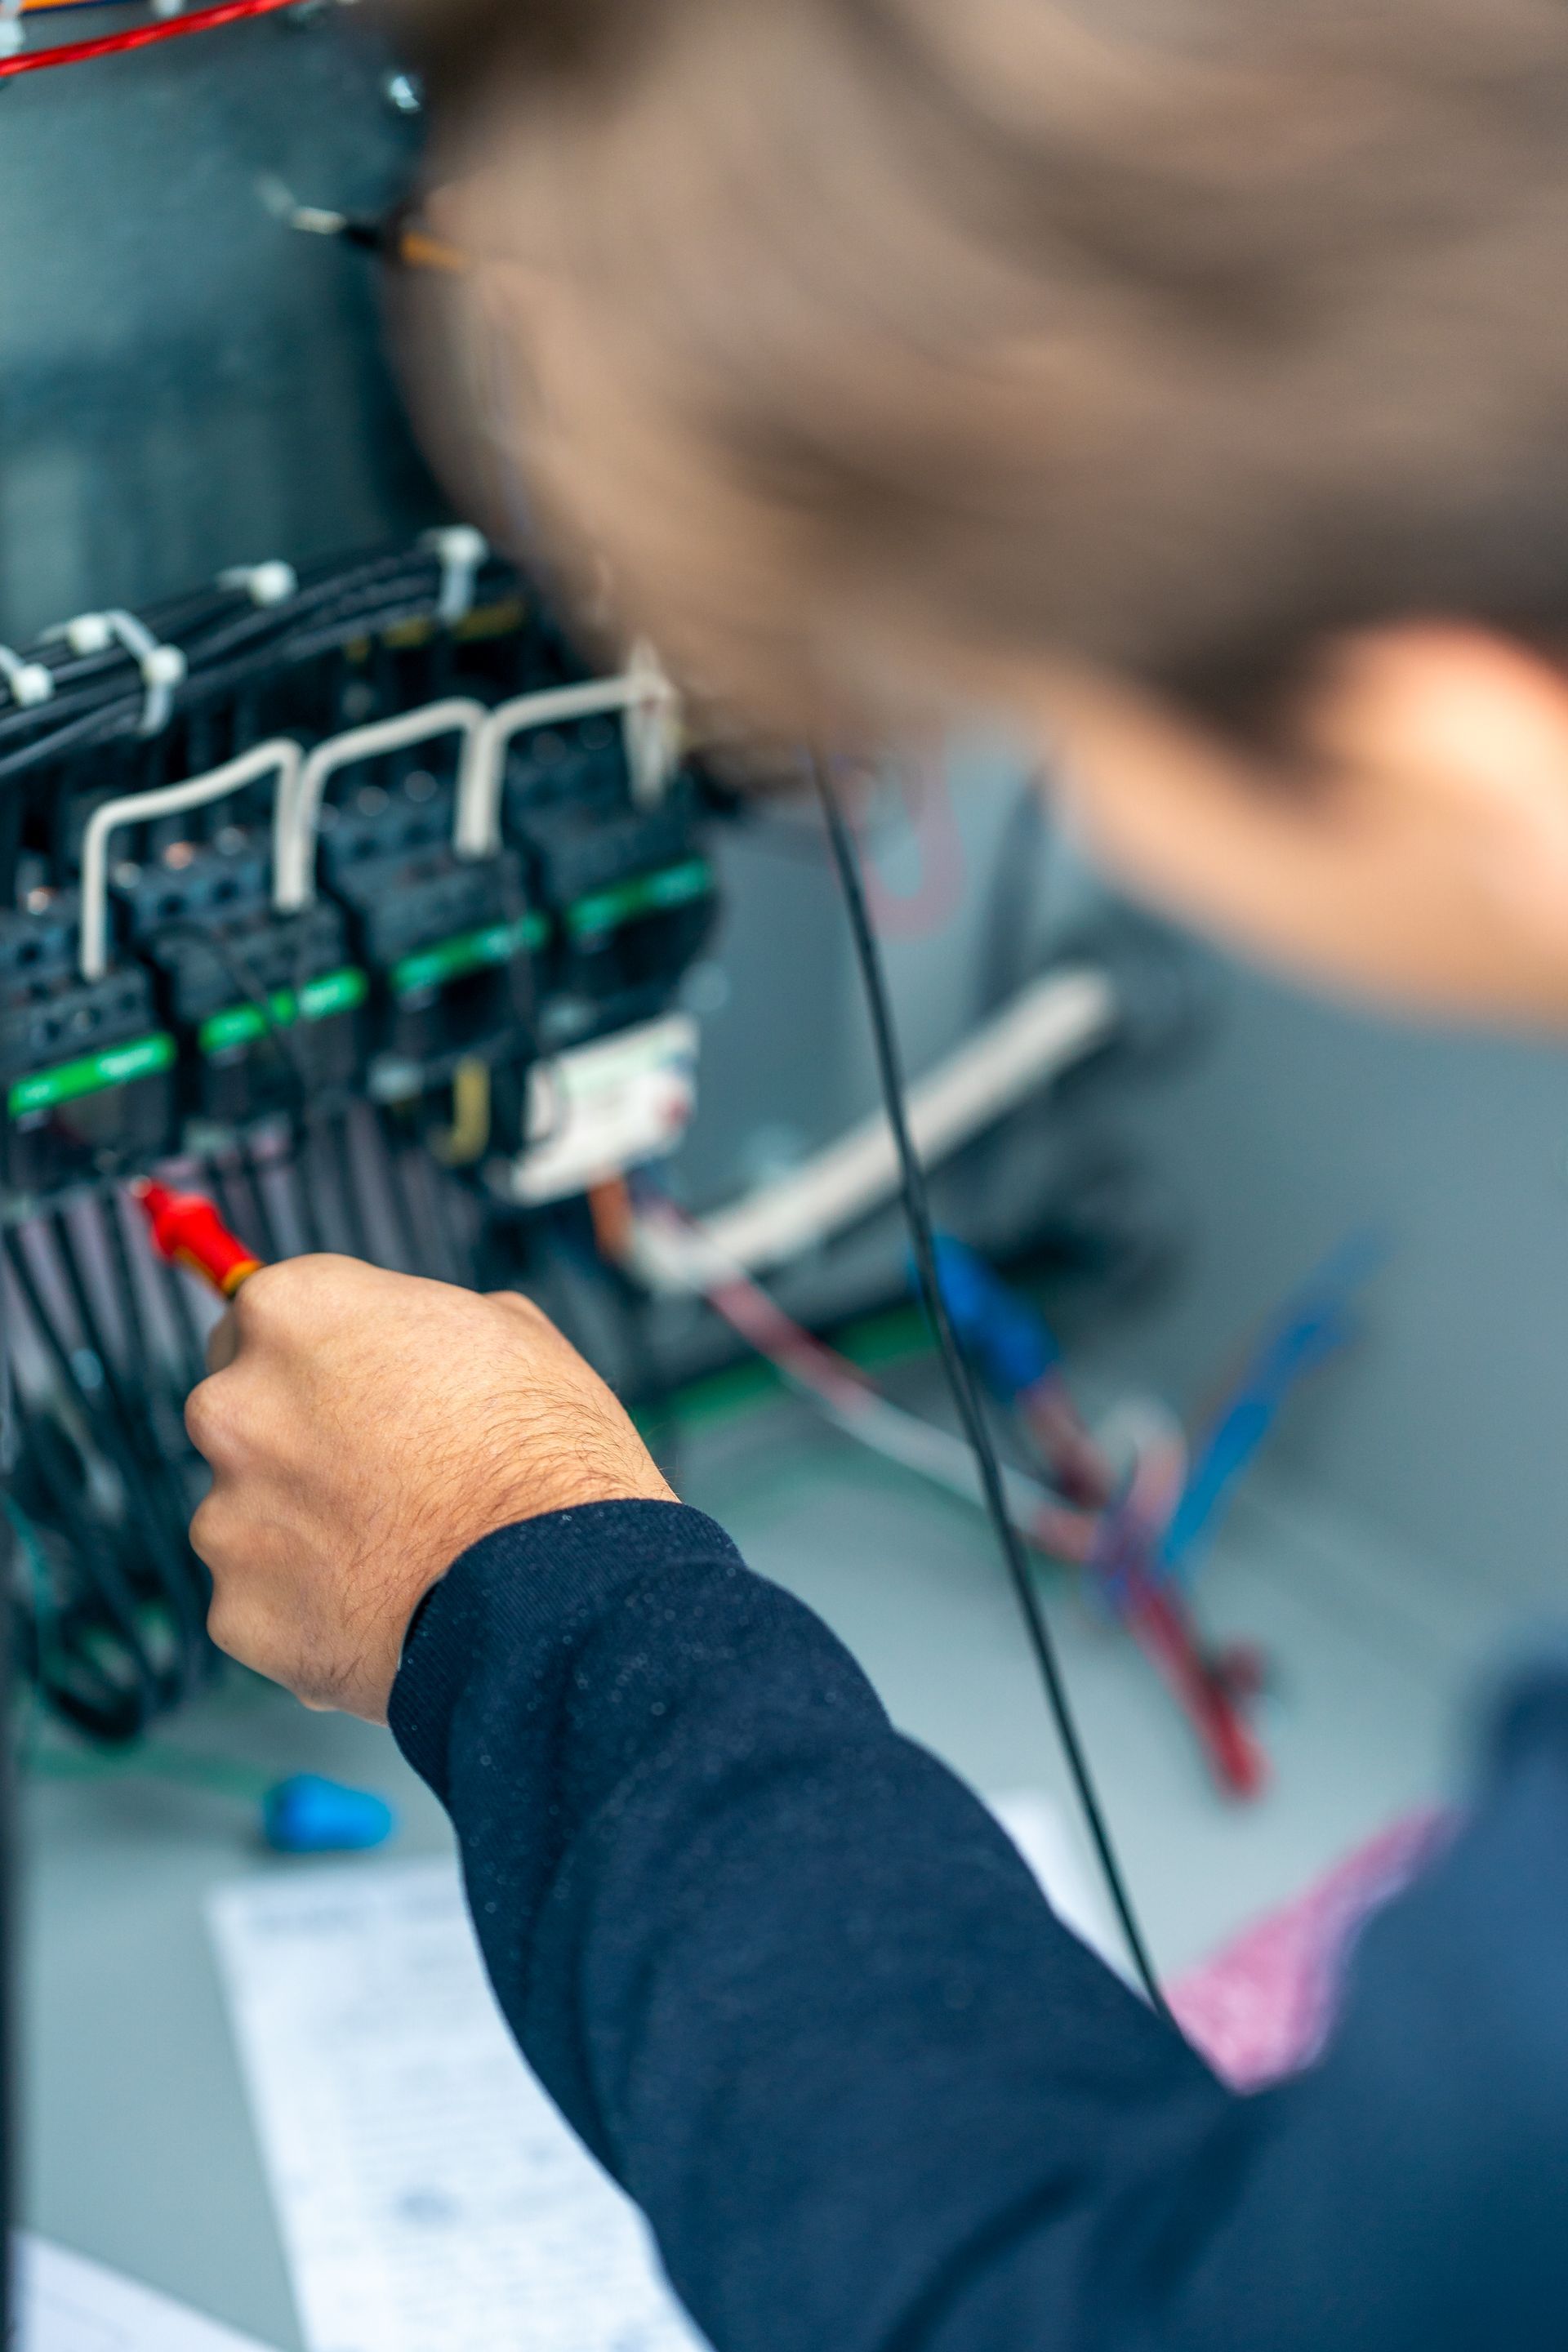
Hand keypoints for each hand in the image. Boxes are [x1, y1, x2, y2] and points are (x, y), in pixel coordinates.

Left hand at [185, 1255, 674, 1722]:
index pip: (258, 1317)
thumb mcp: (511, 1337)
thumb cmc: (550, 1456)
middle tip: (380, 1475)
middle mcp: (236, 1405)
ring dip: (302, 1531)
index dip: (313, 1356)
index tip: (347, 1387)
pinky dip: (311, 1610)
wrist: (563, 1595)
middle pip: (237, 1413)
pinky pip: (264, 1603)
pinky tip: (387, 1610)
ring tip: (402, 1552)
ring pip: (248, 1516)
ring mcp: (227, 1516)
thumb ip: (421, 1325)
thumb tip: (407, 1340)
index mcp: (296, 1310)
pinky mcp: (239, 1613)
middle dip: (293, 1440)